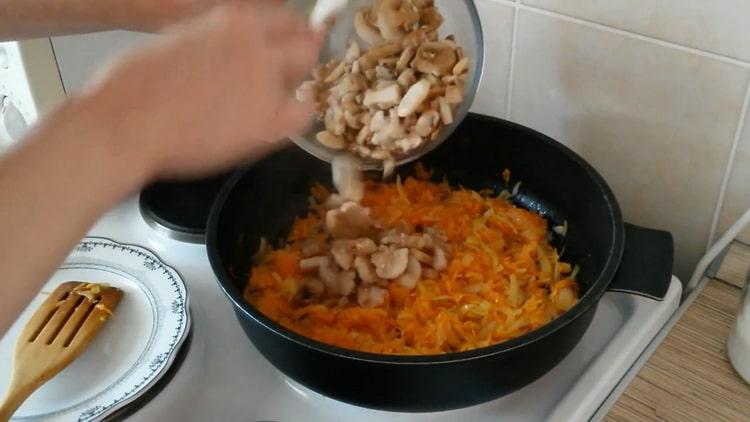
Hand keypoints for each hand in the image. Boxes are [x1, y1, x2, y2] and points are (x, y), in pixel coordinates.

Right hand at [67, 3, 320, 181]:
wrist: (126, 124)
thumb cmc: (131, 87)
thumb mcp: (175, 40)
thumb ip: (210, 40)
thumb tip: (220, 49)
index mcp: (232, 21)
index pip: (282, 17)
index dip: (286, 32)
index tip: (283, 42)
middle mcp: (256, 43)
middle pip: (304, 38)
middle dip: (302, 50)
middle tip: (294, 68)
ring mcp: (267, 80)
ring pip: (307, 70)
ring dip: (298, 79)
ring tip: (283, 95)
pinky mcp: (270, 120)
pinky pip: (305, 113)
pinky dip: (300, 113)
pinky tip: (286, 119)